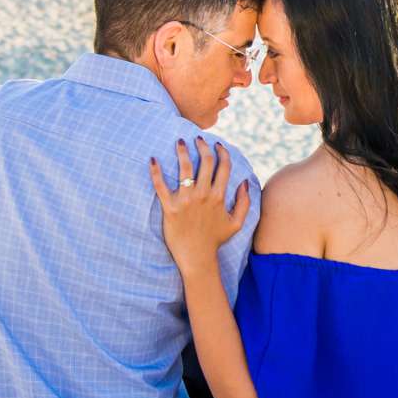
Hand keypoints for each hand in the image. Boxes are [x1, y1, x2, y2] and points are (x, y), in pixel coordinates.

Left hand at [147, 138, 250, 276]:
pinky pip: (160, 186)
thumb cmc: (215, 240)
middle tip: (198, 139)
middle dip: (202, 146)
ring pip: (185, 169)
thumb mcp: (236, 223)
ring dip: (182, 151)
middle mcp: (203, 195)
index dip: (222, 152)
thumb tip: (245, 182)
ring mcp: (186, 201)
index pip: (223, 167)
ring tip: (180, 142)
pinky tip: (152, 159)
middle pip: (205, 162)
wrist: (197, 258)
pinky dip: (155, 171)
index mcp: (219, 197)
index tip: (217, 145)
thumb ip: (244, 202)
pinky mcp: (169, 207)